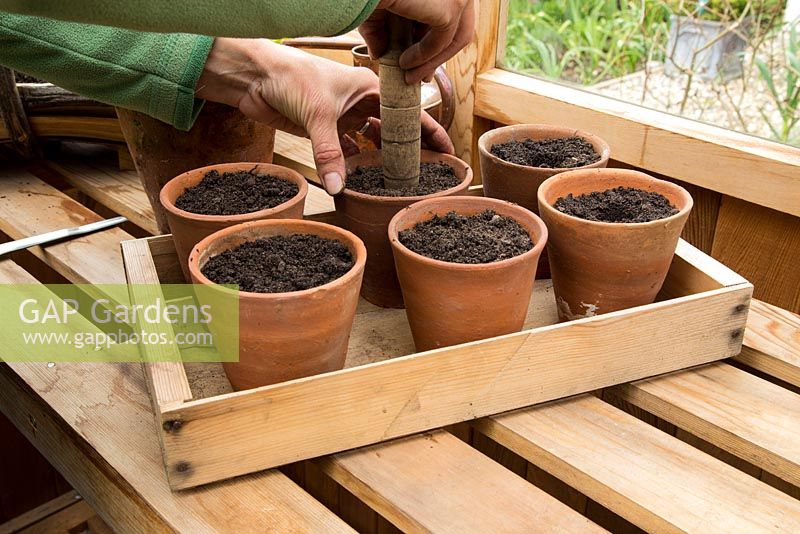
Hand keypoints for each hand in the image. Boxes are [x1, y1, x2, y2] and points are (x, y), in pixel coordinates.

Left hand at [196, 38, 452, 194]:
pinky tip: (360, 179)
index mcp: (371, 88)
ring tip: (397, 181)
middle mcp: (362, 103)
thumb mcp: (317, 115)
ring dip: (381, 159)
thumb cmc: (290, 78)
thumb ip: (329, 153)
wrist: (253, 77)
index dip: (430, 133)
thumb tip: (338, 187)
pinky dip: (352, 164)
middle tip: (427, 174)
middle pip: (394, 131)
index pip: (409, 114)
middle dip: (409, 151)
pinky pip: (346, 151)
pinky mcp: (325, 131)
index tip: (448, 152)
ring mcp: (344, 117)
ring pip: (371, 142)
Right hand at [359, 0, 474, 83]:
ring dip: (433, 62)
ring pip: (456, 37)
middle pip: (460, 25)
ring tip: (410, 77)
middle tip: (421, 76)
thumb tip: (379, 54)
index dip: (436, 39)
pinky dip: (425, 58)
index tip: (419, 59)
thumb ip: (381, 30)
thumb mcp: (377, 9)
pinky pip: (441, 43)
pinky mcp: (451, 8)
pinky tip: (405, 64)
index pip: (451, 13)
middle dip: (440, 54)